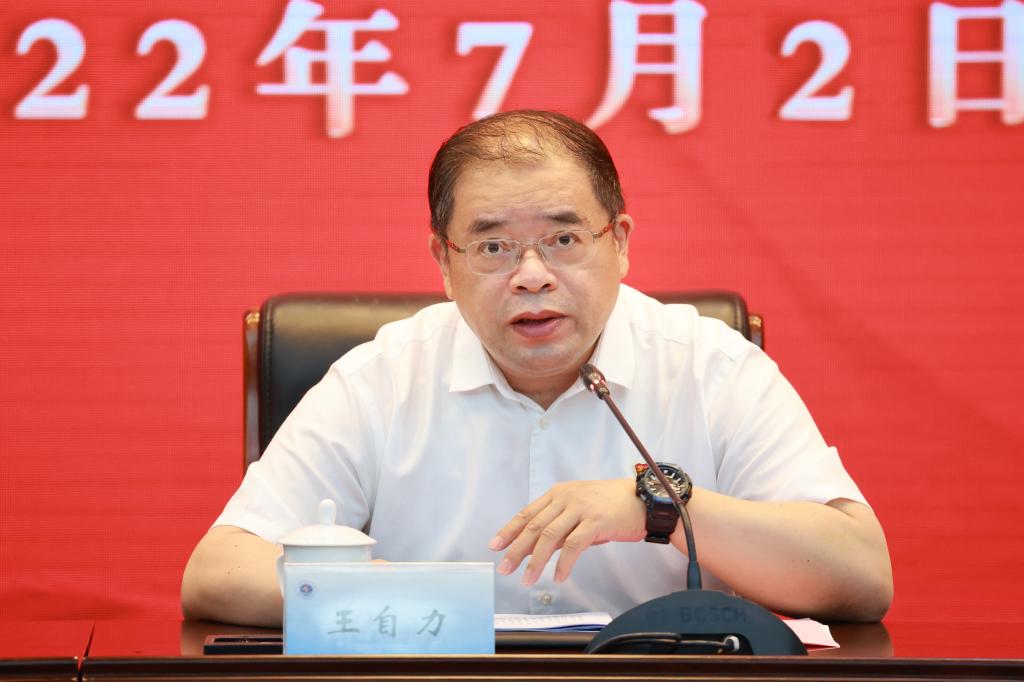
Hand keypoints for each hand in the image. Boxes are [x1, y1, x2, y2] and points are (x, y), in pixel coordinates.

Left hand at [489, 479, 646, 585]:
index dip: (509, 530)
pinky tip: (559, 576)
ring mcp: (580, 508)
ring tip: (528, 579)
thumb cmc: (613, 505)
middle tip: (505, 568)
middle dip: (516, 550)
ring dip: (536, 561)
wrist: (644, 499)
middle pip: (534, 526)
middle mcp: (566, 498)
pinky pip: (574, 545)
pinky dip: (564, 563)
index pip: (527, 513)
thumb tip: (539, 547)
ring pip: (549, 537)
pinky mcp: (596, 521)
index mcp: (559, 493)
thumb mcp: (580, 510)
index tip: (495, 546)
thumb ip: (560, 526)